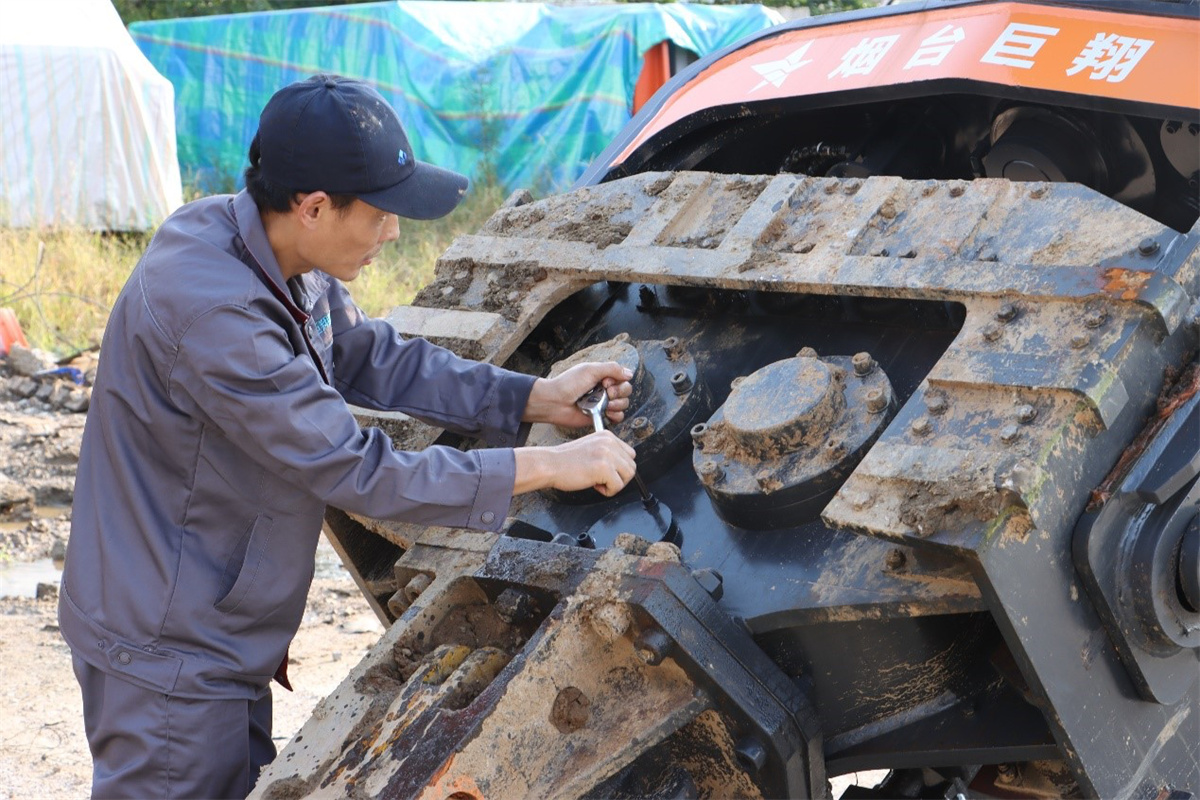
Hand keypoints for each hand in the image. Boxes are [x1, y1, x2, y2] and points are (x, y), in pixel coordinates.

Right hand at [514, 431, 636, 496]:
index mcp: (607, 436)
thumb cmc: (565, 461)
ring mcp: (607, 454)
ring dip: (615, 484)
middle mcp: (609, 442)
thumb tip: (622, 467)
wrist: (549, 465)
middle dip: (619, 477)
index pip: (629, 454)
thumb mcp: (591, 448)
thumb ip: (607, 453)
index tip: (605, 471)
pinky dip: (608, 491)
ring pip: (629, 475)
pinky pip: (617, 486)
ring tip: (598, 482)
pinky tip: (594, 485)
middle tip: (602, 479)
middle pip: (631, 466)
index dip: (619, 467)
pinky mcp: (604, 468)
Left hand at [523, 361, 633, 428]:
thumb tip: (630, 373)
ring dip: (618, 404)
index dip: (618, 381)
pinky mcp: (601, 416)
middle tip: (606, 393)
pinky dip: (616, 415)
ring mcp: (603, 403)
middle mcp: (605, 389)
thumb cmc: (568, 384)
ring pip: (624, 404)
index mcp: (602, 376)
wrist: (555, 402)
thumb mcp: (590, 370)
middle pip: (626, 391)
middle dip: (619, 392)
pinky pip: (618, 417)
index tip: (605, 382)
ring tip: (606, 405)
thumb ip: (611, 368)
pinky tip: (607, 412)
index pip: (623, 378)